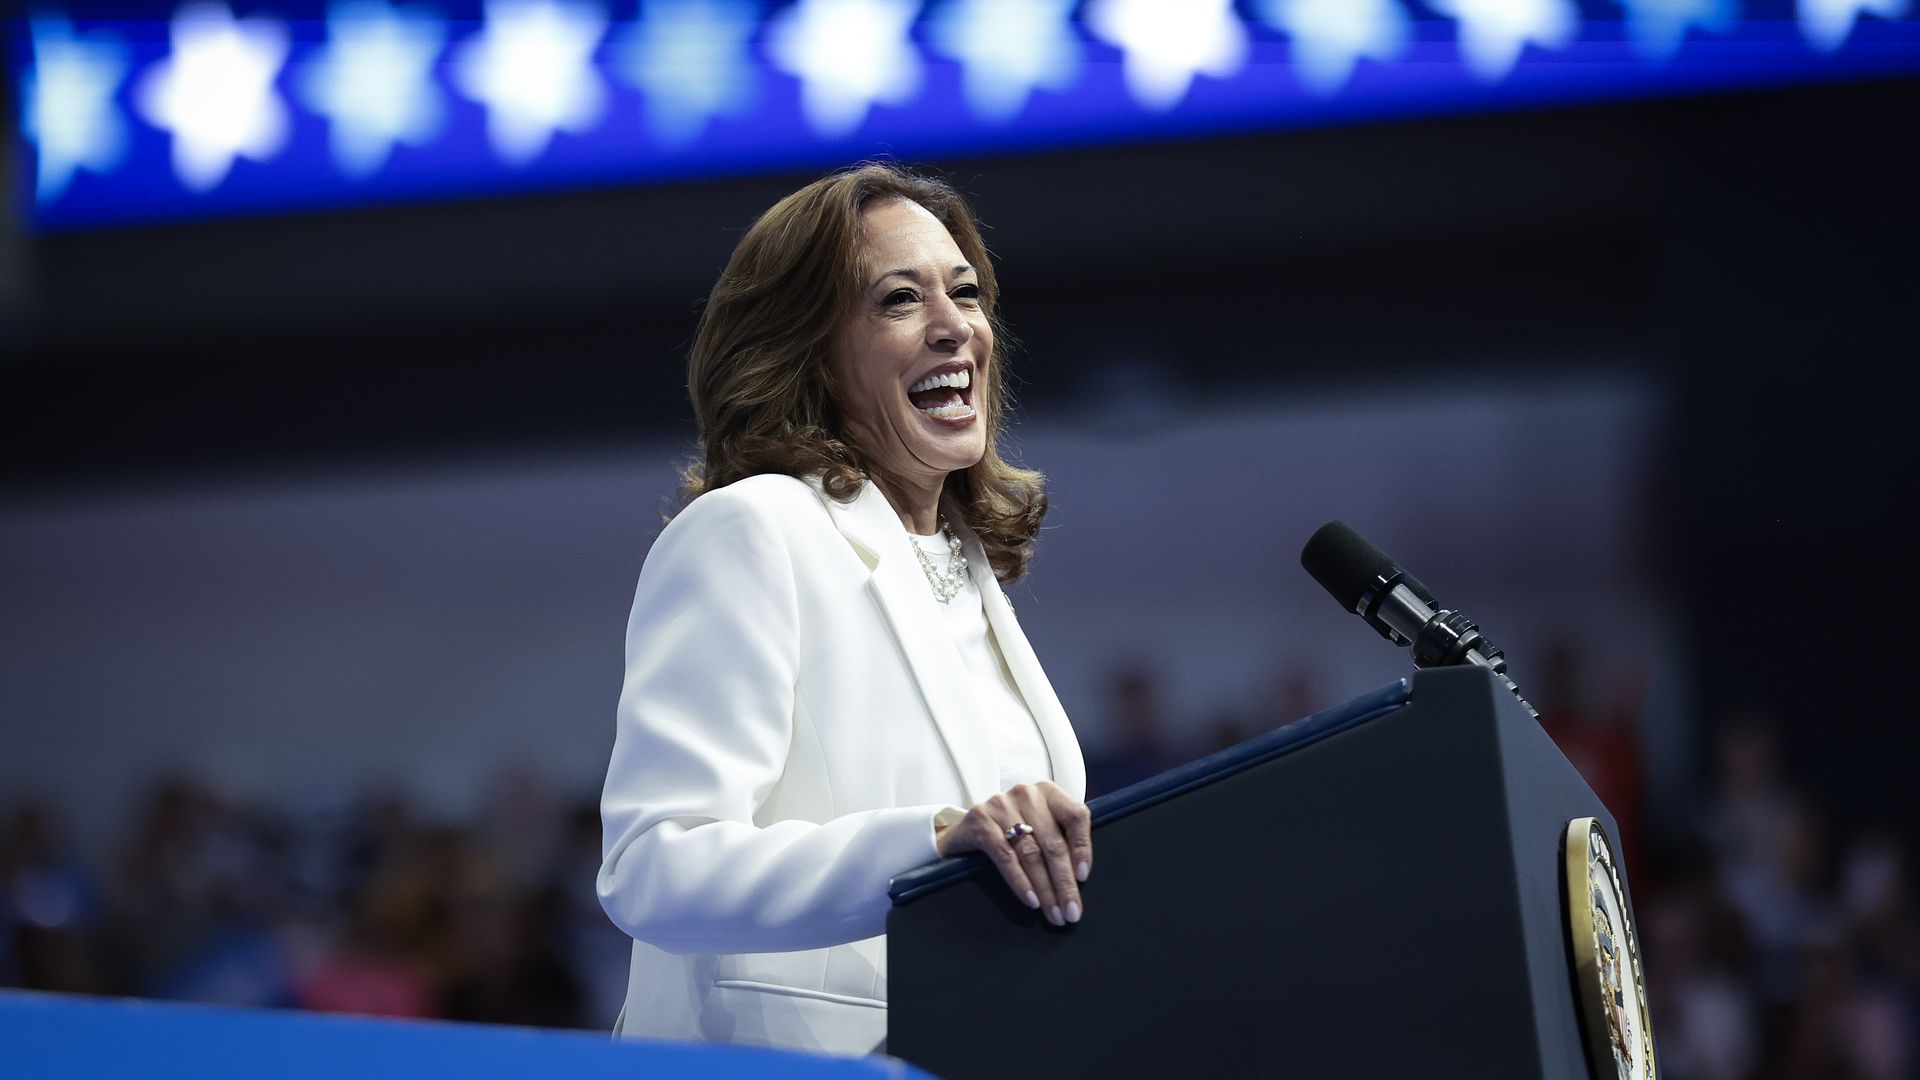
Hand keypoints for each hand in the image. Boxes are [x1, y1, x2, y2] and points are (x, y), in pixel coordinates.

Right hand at [934, 781, 1091, 926]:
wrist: (966, 830)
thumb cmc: (1011, 831)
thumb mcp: (1039, 826)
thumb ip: (1061, 840)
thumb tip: (1080, 880)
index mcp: (1049, 793)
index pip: (1075, 815)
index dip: (1082, 847)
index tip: (1083, 877)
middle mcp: (1027, 794)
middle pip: (1053, 842)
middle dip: (1065, 882)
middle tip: (1071, 912)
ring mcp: (1002, 804)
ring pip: (1031, 853)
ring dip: (1045, 889)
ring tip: (1053, 913)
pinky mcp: (980, 819)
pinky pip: (1005, 856)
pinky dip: (1020, 881)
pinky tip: (1030, 900)